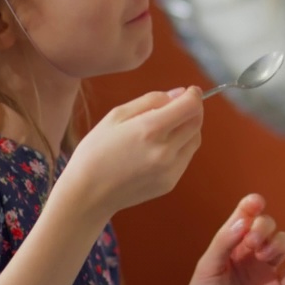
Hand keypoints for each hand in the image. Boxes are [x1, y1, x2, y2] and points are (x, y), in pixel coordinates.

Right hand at [57, 87, 203, 225]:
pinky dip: (180, 146)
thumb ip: (151, 100)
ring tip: (166, 127)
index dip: (194, 95)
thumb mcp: (117, 115)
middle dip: (193, 109)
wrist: (88, 193)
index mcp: (150, 130)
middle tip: (179, 106)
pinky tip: (159, 147)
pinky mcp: (170, 183)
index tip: (190, 91)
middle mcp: (165, 151)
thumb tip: (179, 93)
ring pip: (195, 140)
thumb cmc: (97, 150)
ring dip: (188, 128)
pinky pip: (185, 157)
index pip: (190, 106)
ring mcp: (170, 169)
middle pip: (196, 122)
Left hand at [177, 194, 284, 284]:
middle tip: (253, 243)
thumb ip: (224, 242)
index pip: (247, 218)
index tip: (255, 202)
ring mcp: (266, 270)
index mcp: (234, 243)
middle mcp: (252, 253)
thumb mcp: (207, 266)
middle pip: (269, 227)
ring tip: (265, 257)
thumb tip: (242, 220)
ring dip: (279, 244)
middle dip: (264, 229)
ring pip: (284, 244)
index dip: (252, 206)